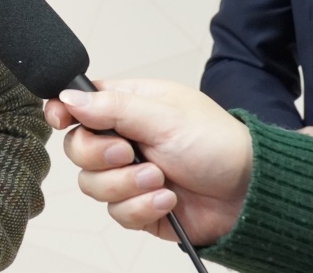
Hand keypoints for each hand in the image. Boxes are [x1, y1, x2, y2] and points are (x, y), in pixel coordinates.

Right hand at [44, 79, 252, 246]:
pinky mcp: (139, 207)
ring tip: (159, 179)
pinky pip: (117, 214)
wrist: (251, 194)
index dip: (63, 111)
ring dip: (125, 185)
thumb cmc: (219, 144)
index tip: (61, 119)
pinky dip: (141, 208)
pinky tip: (167, 200)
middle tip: (129, 152)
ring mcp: (129, 175)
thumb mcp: (165, 116)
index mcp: (127, 107)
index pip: (78, 104)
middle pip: (78, 149)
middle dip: (100, 156)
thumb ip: (113, 107)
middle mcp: (123, 140)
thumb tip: (68, 98)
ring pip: (92, 185)